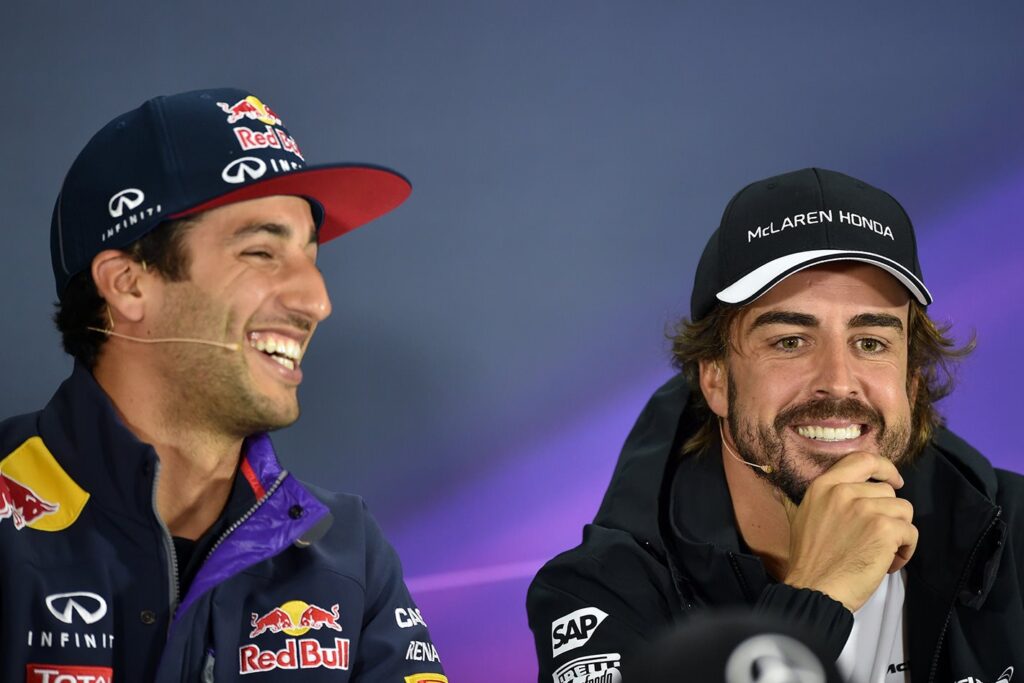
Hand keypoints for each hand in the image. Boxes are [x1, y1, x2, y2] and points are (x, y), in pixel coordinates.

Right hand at [780, 451, 917, 612]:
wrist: (816, 589)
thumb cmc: (810, 561)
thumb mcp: (806, 516)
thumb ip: (826, 498)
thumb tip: (836, 489)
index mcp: (824, 486)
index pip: (862, 459)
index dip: (884, 468)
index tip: (894, 481)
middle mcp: (844, 491)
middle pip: (887, 491)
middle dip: (888, 515)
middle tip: (875, 539)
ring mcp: (865, 508)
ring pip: (903, 510)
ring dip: (898, 533)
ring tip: (882, 553)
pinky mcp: (884, 529)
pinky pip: (911, 532)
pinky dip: (905, 550)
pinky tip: (888, 563)